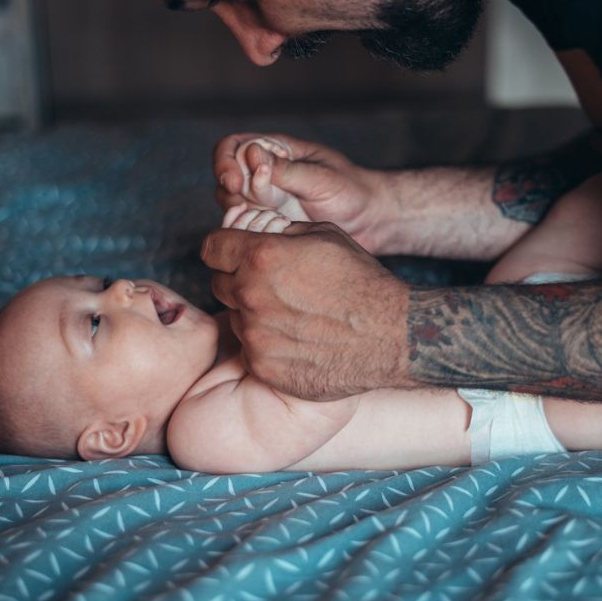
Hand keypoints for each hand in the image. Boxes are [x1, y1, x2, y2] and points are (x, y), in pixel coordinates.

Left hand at [201, 221, 411, 399]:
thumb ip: (279, 233)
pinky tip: (298, 340)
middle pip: (219, 283)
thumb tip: (255, 234)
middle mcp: (250, 295)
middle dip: (239, 281)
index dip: (223, 248)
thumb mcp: (324, 236)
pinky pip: (250, 350)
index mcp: (261, 256)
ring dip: (254, 315)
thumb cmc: (362, 281)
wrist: (390, 335)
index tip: (233, 255)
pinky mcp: (262, 366)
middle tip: (273, 287)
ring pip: (236, 318)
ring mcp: (254, 335)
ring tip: (294, 316)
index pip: (211, 247)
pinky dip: (267, 345)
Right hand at [213, 133, 388, 253]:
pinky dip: (248, 231)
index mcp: (277, 151)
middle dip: (231, 191)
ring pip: (231, 203)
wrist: (371, 221)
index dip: (225, 162)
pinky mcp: (270, 224)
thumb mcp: (321, 179)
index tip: (235, 182)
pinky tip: (266, 235)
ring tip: (263, 220)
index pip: (232, 146)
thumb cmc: (352, 191)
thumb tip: (252, 155)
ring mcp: (266, 201)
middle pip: (226, 176)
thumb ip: (287, 170)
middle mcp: (265, 174)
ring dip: (238, 212)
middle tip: (246, 205)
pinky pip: (245, 226)